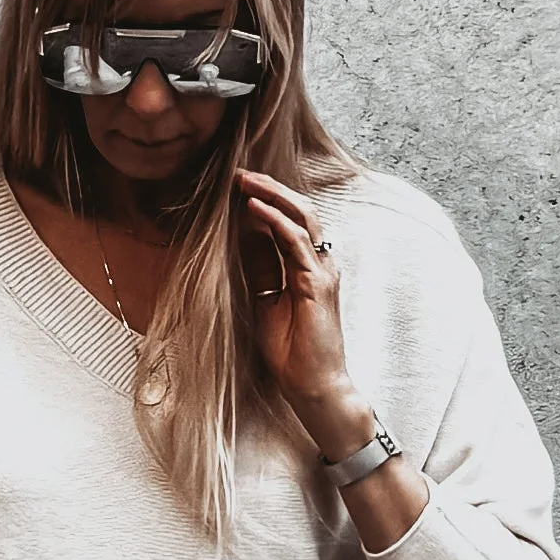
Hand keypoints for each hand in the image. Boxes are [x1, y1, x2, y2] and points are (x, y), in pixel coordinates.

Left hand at [235, 159, 358, 444]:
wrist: (313, 386)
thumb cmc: (293, 352)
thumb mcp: (266, 300)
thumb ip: (261, 267)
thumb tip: (245, 234)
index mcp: (307, 267)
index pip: (289, 221)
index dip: (266, 200)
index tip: (238, 186)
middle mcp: (319, 263)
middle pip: (299, 211)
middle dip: (270, 188)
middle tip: (240, 174)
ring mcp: (321, 271)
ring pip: (301, 217)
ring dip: (271, 196)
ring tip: (245, 182)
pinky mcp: (317, 283)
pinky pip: (296, 242)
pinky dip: (275, 221)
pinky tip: (255, 208)